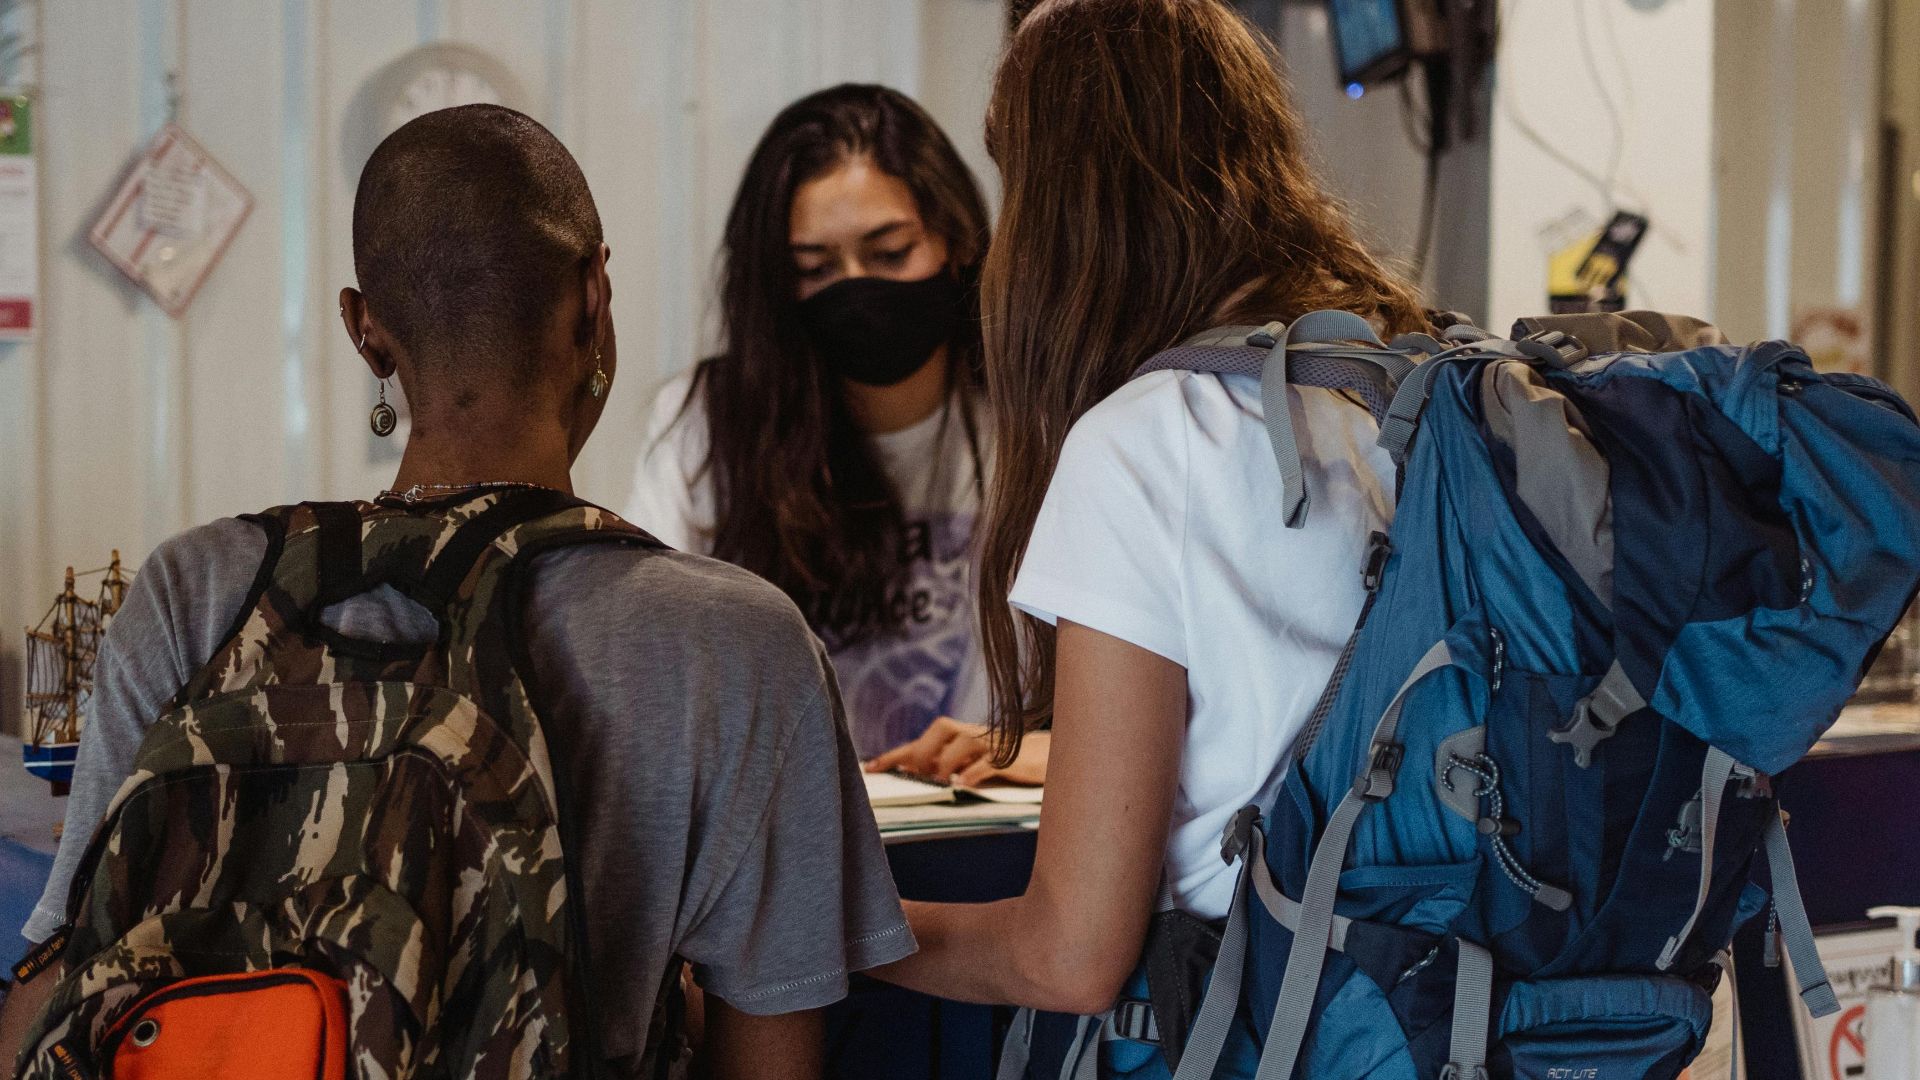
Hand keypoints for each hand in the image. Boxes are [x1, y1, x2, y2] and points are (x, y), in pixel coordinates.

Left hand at [865, 717, 1049, 786]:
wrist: (1048, 756)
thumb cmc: (1005, 762)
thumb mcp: (973, 764)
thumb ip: (948, 767)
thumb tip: (917, 777)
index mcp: (961, 736)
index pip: (922, 741)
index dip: (895, 754)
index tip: (869, 768)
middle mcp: (974, 734)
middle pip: (941, 728)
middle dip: (924, 751)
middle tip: (917, 774)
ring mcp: (994, 744)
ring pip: (963, 742)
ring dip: (947, 762)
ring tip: (941, 781)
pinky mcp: (1011, 758)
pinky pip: (989, 762)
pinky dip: (973, 773)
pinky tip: (963, 785)